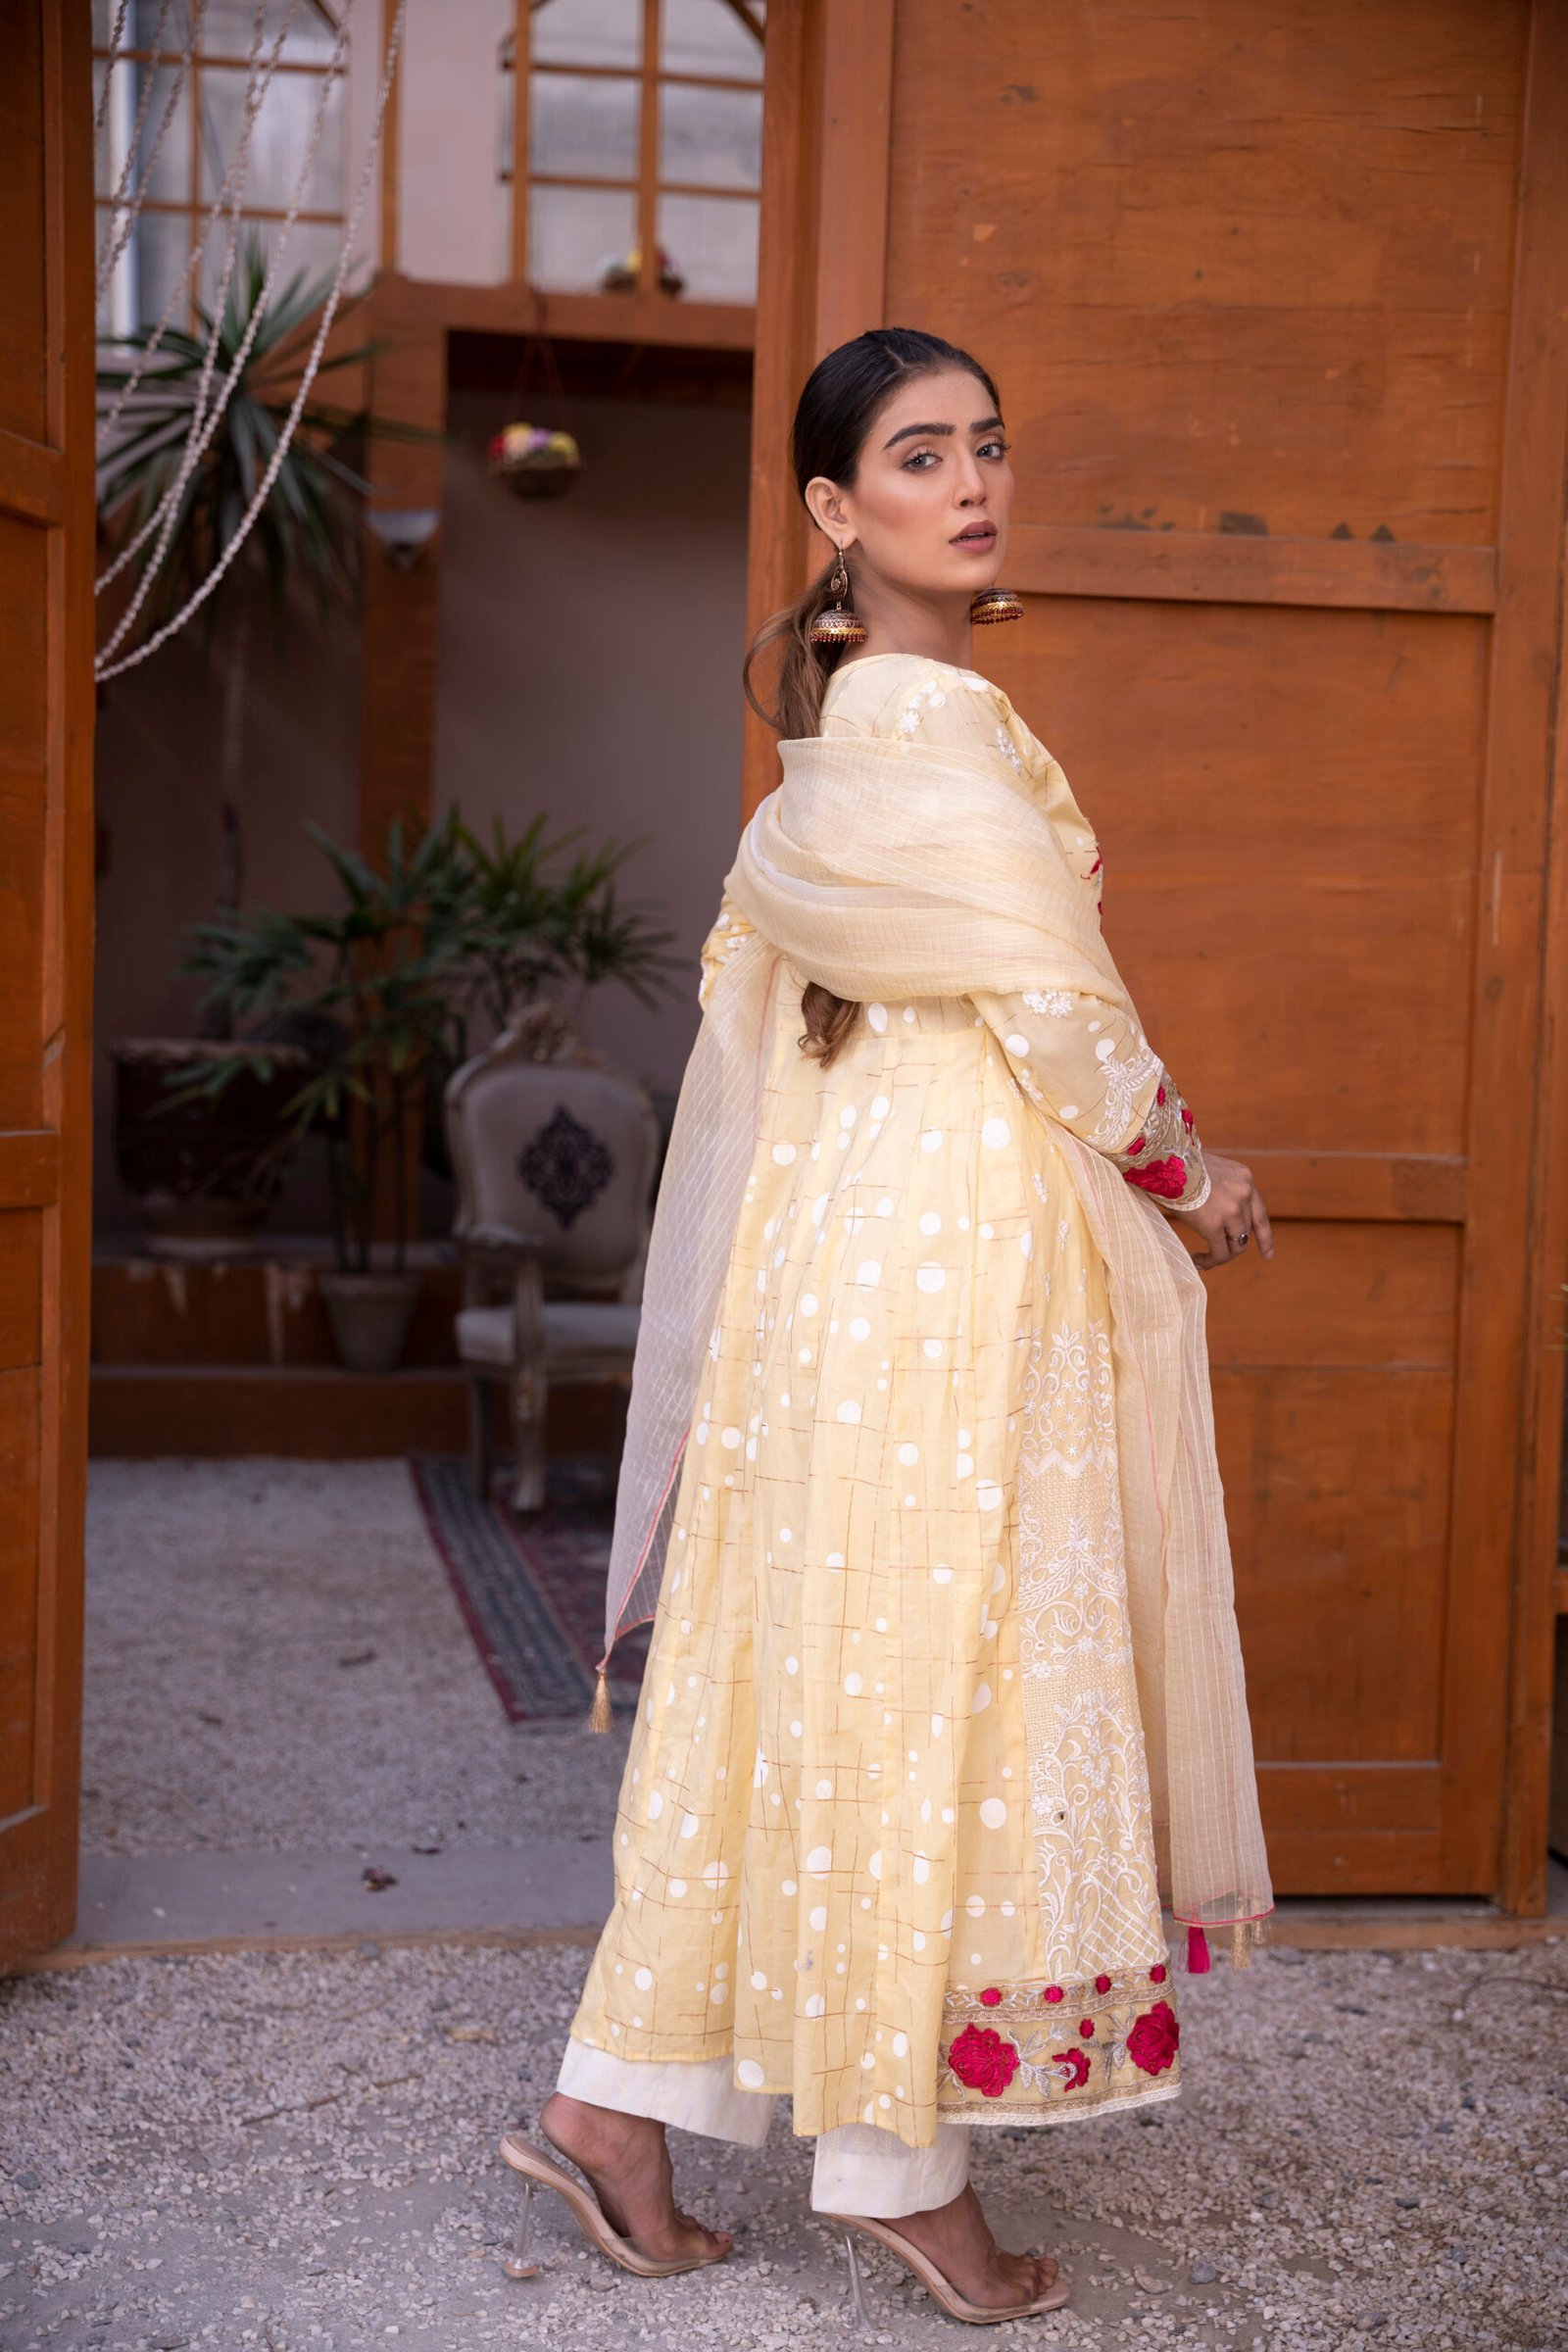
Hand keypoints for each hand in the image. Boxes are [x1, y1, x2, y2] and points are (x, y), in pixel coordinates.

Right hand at [1173, 1152, 1272, 1270]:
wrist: (1163, 1160)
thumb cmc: (1176, 1164)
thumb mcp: (1210, 1171)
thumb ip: (1220, 1189)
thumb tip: (1212, 1210)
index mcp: (1244, 1178)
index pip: (1260, 1213)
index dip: (1264, 1237)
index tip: (1268, 1255)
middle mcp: (1244, 1194)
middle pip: (1246, 1232)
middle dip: (1232, 1246)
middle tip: (1216, 1256)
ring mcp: (1232, 1210)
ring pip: (1236, 1246)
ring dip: (1221, 1256)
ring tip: (1203, 1259)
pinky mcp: (1214, 1224)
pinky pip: (1219, 1253)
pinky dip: (1210, 1261)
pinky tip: (1197, 1260)